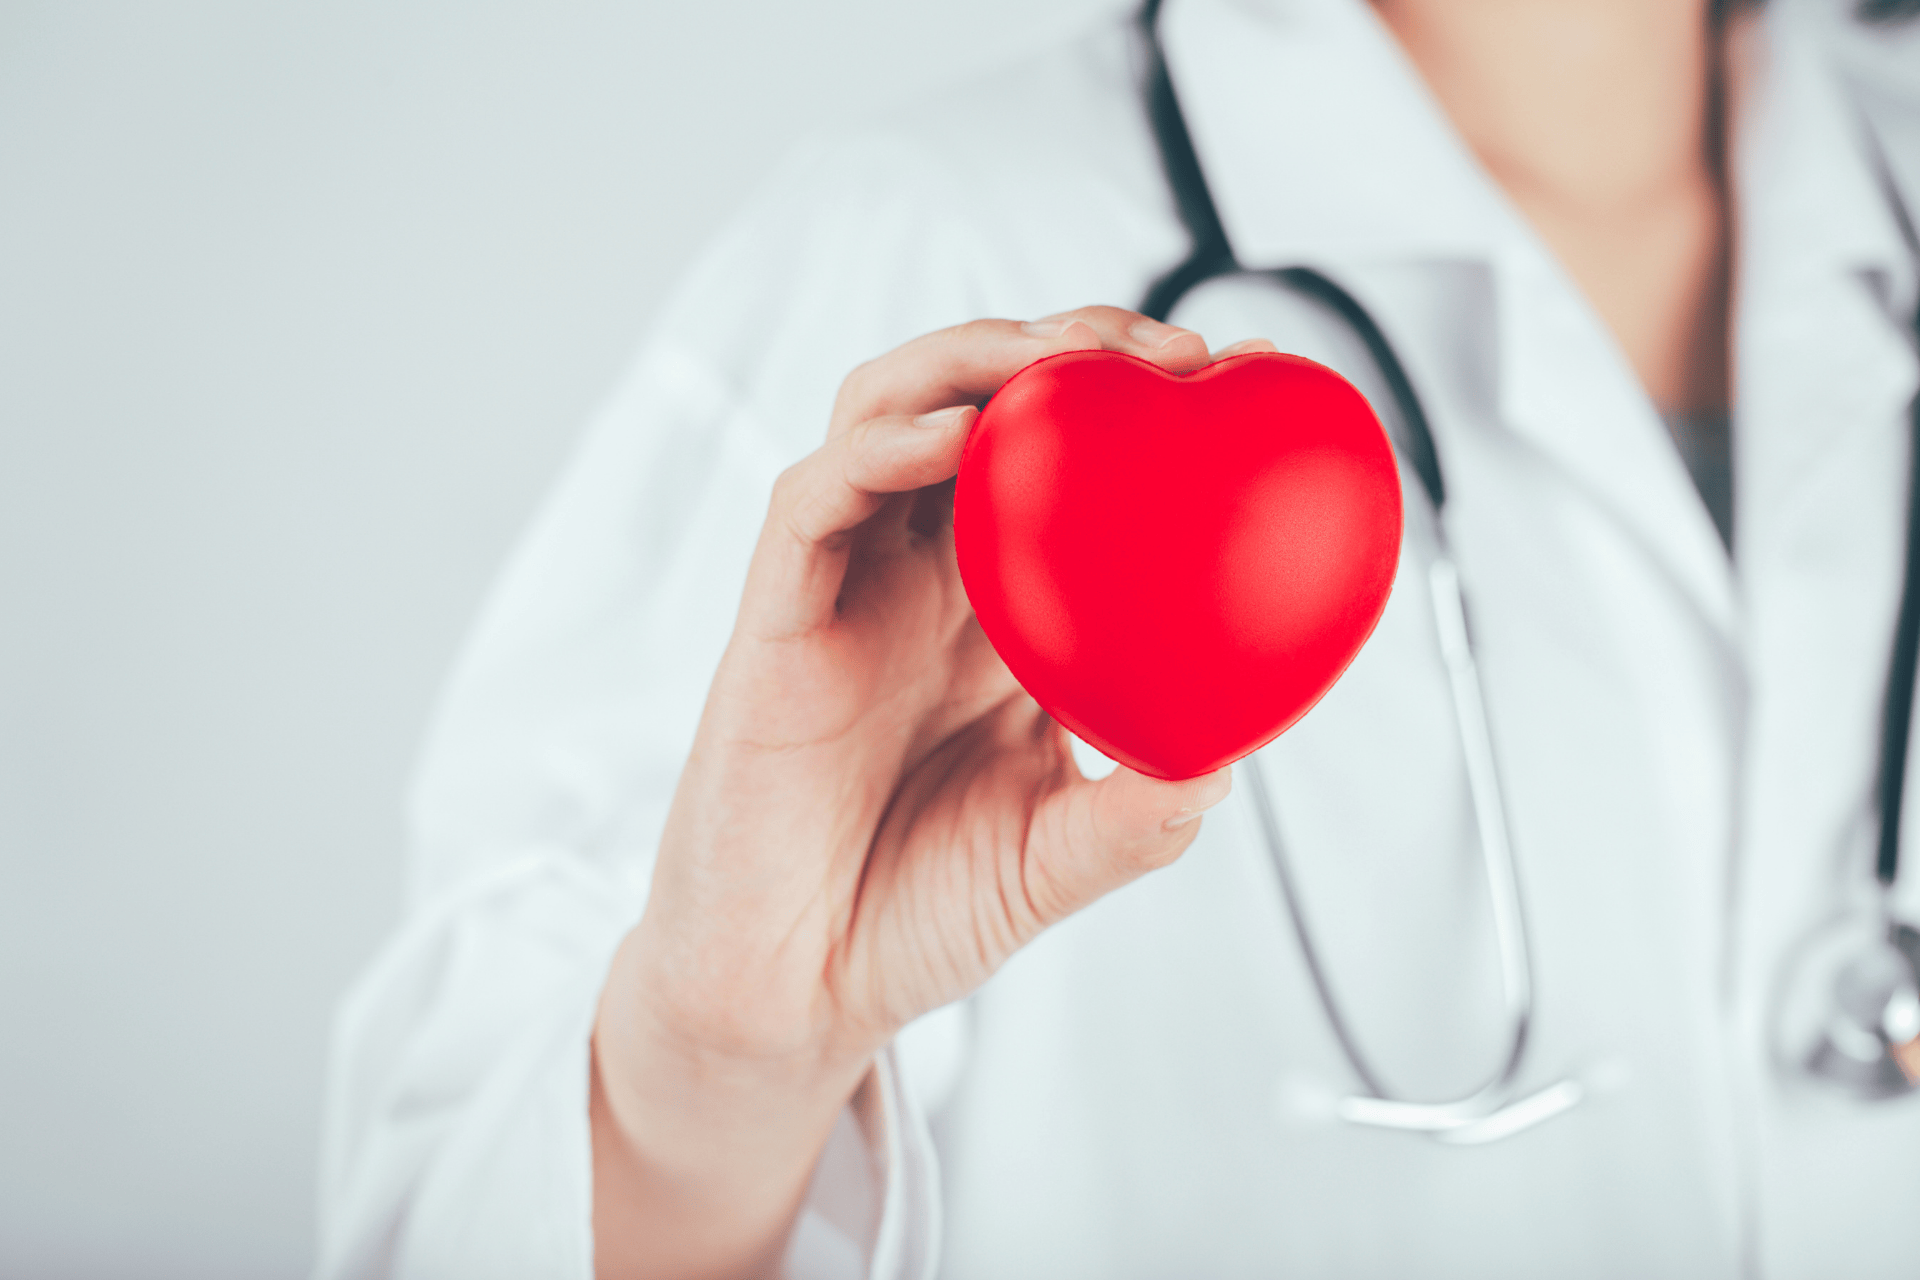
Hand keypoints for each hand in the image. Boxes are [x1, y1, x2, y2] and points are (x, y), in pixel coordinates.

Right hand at [591, 308, 1274, 1277]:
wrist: (795, 989)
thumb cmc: (913, 912)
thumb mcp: (1055, 857)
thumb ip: (1135, 813)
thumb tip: (1231, 760)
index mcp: (994, 615)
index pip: (1061, 464)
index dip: (1138, 403)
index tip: (1242, 375)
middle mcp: (922, 579)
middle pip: (981, 402)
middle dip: (1070, 348)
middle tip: (1170, 352)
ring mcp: (847, 586)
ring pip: (887, 411)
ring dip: (976, 360)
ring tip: (1068, 356)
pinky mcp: (777, 617)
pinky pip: (813, 501)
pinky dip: (880, 451)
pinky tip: (954, 436)